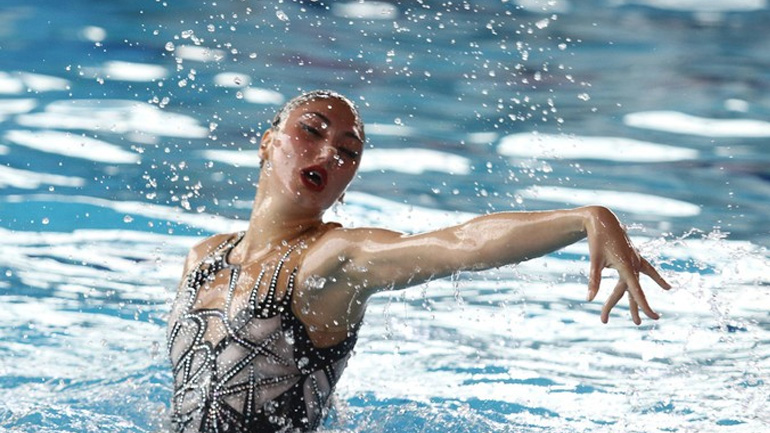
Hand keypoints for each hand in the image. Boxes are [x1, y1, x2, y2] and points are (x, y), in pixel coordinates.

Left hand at [584, 207, 670, 324]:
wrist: (602, 219)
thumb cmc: (597, 239)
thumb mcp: (594, 260)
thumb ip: (594, 281)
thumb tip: (589, 299)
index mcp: (626, 266)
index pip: (636, 291)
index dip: (643, 305)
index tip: (651, 317)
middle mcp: (633, 264)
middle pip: (626, 291)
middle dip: (612, 305)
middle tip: (602, 321)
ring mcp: (635, 260)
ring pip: (634, 285)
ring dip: (632, 301)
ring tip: (637, 320)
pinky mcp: (634, 256)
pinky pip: (647, 270)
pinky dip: (656, 278)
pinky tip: (667, 288)